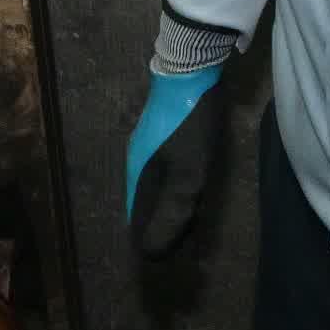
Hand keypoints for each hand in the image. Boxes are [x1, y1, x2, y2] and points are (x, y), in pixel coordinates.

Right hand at [125, 63, 224, 256]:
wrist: (192, 68)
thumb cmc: (189, 124)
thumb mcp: (188, 174)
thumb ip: (172, 213)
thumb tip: (150, 254)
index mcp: (138, 176)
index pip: (136, 221)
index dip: (151, 243)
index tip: (167, 261)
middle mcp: (138, 164)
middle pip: (146, 206)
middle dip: (162, 228)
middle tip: (185, 248)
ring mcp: (151, 148)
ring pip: (157, 189)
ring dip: (172, 209)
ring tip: (191, 226)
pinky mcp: (165, 136)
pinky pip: (169, 173)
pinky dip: (179, 190)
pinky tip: (194, 191)